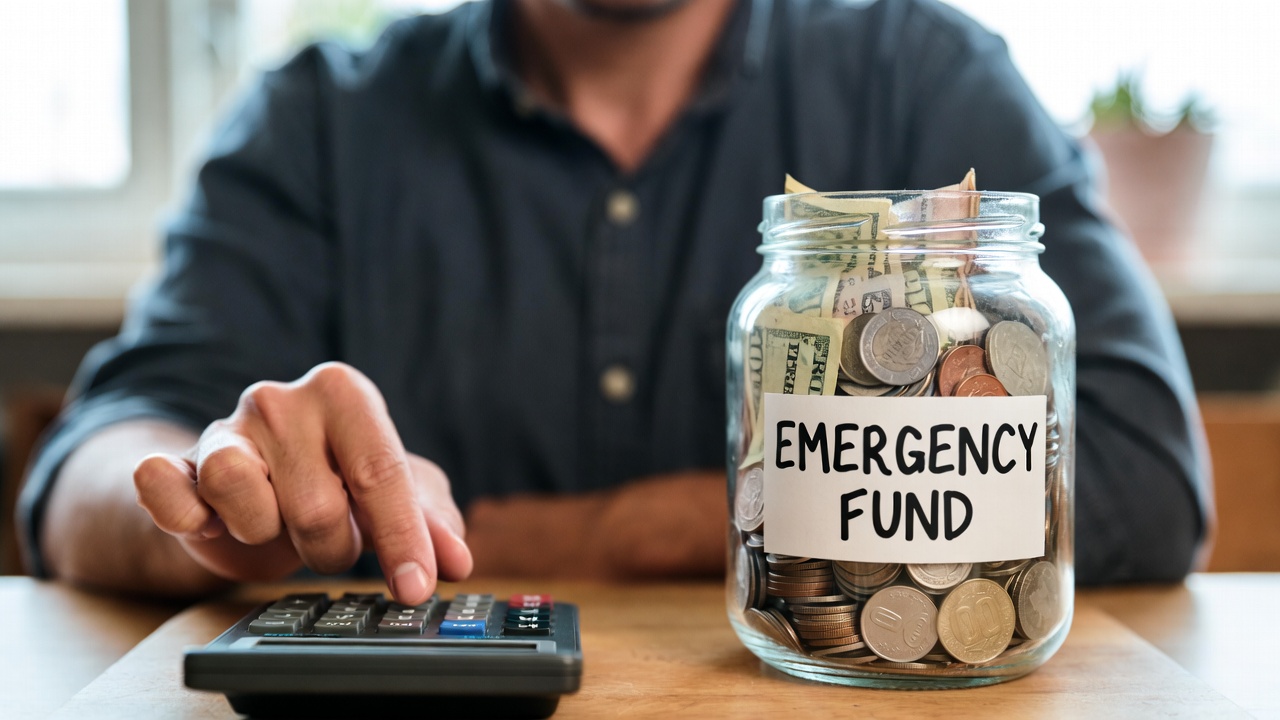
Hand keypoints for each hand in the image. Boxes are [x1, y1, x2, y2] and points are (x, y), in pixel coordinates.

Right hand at [132, 362, 471, 603]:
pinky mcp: (177, 465)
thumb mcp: (399, 495)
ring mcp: (223, 429)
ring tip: (279, 525)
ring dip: (267, 534)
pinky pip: (165, 488)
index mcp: (344, 393)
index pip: (379, 472)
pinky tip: (210, 523)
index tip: (416, 588)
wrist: (257, 487)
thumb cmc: (339, 483)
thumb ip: (433, 523)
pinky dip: (184, 512)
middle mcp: (280, 400)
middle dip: (331, 545)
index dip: (402, 539)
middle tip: (329, 537)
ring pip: (242, 497)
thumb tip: (455, 561)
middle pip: (316, 506)